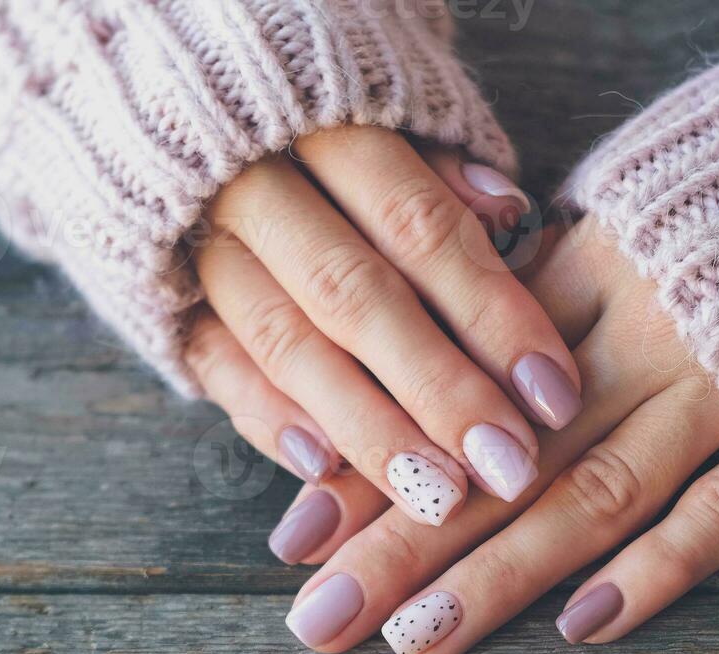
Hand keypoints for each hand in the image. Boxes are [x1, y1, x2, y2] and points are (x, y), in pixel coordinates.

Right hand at [180, 127, 583, 540]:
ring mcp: (198, 243)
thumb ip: (445, 170)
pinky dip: (272, 421)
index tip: (554, 395)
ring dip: (369, 427)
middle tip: (508, 468)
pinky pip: (218, 366)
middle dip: (440, 391)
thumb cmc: (317, 114)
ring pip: (287, 343)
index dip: (492, 315)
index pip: (422, 227)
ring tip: (438, 499)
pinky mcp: (166, 299)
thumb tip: (513, 218)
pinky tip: (329, 472)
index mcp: (324, 120)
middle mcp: (253, 182)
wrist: (164, 90)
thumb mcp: (387, 109)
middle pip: (356, 296)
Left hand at [282, 220, 718, 653]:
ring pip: (594, 493)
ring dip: (501, 574)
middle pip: (504, 452)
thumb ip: (568, 265)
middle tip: (320, 621)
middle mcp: (644, 333)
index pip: (464, 376)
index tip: (301, 531)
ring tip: (417, 643)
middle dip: (402, 540)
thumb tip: (472, 326)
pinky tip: (581, 631)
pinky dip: (656, 574)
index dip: (380, 454)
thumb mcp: (651, 196)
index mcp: (600, 265)